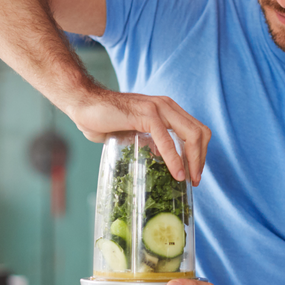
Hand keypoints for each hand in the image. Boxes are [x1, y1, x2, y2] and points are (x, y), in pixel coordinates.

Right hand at [65, 87, 210, 184]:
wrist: (84, 104)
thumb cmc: (104, 118)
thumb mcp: (134, 132)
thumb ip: (149, 141)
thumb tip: (158, 157)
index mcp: (167, 109)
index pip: (196, 130)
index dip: (200, 152)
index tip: (194, 173)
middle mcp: (167, 106)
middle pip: (200, 132)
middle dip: (201, 159)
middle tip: (195, 180)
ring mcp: (158, 108)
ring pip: (190, 134)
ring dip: (193, 161)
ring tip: (188, 179)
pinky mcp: (146, 114)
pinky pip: (166, 140)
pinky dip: (174, 158)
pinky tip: (176, 173)